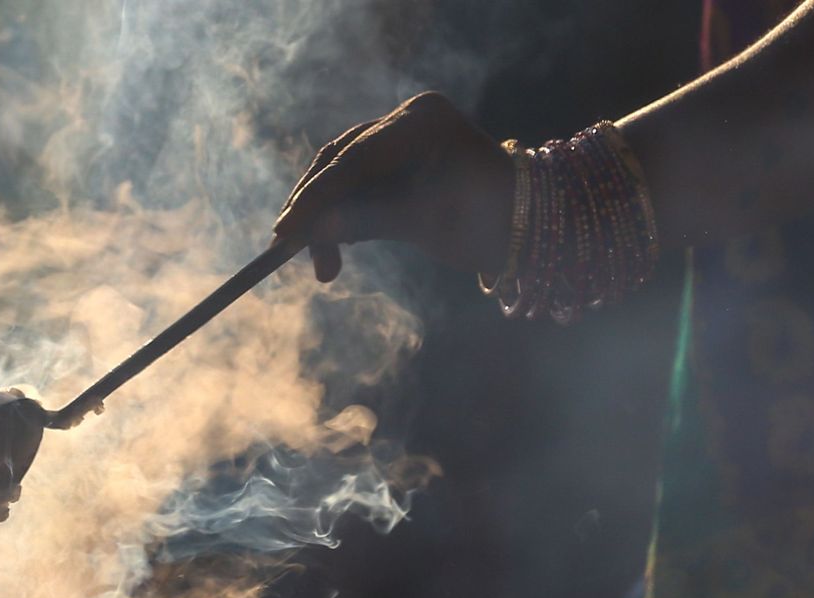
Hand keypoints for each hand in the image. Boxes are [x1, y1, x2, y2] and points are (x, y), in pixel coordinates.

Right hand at [275, 93, 515, 281]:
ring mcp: (402, 139)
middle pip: (341, 162)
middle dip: (316, 208)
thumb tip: (310, 231)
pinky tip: (334, 246)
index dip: (315, 197)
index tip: (285, 231)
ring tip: (322, 261)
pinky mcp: (398, 163)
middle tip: (289, 247)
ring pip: (344, 178)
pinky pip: (358, 188)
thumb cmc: (488, 222)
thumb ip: (366, 221)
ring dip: (327, 218)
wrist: (528, 229)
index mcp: (421, 120)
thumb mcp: (424, 223)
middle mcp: (407, 120)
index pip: (354, 159)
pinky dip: (344, 217)